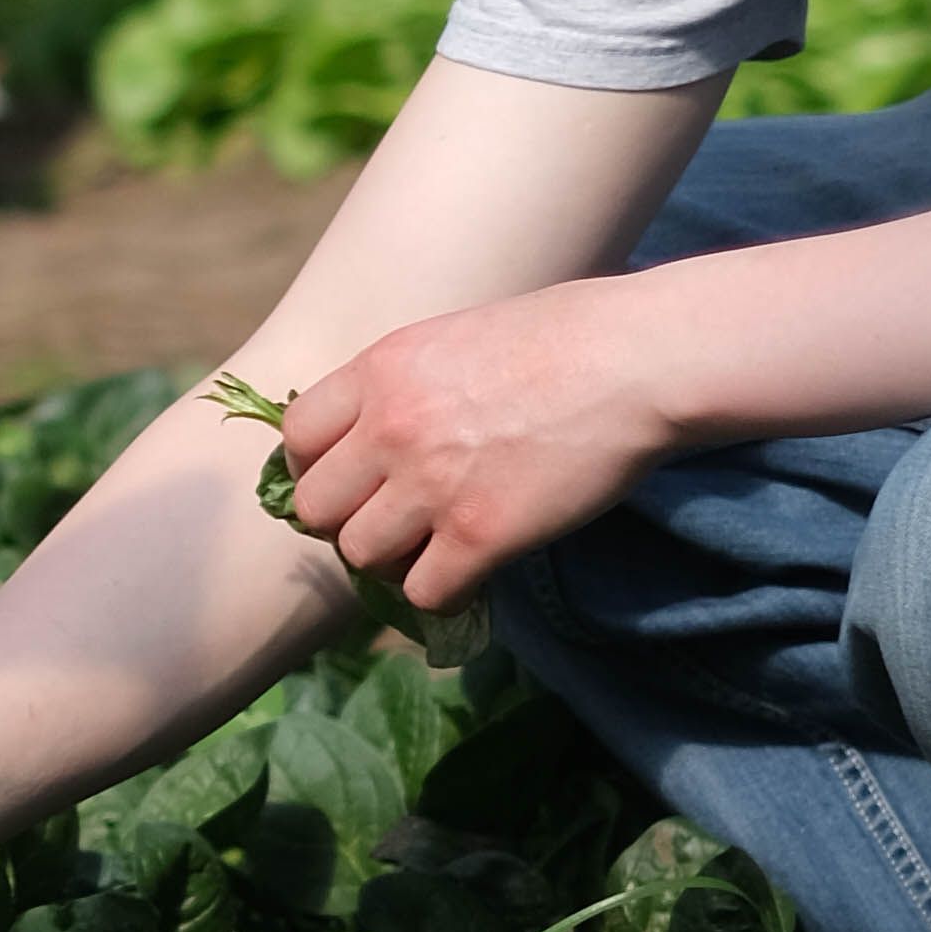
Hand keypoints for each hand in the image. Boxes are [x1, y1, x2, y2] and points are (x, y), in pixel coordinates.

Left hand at [275, 280, 675, 613]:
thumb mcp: (455, 338)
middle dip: (348, 521)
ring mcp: (432, 484)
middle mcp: (391, 428)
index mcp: (380, 371)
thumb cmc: (563, 337)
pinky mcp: (480, 534)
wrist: (636, 359)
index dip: (317, 467)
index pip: (294, 437)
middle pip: (315, 508)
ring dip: (394, 561)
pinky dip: (445, 594)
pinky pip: (425, 594)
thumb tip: (376, 437)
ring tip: (434, 549)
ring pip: (361, 556)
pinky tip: (473, 574)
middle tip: (392, 522)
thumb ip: (405, 386)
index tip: (353, 479)